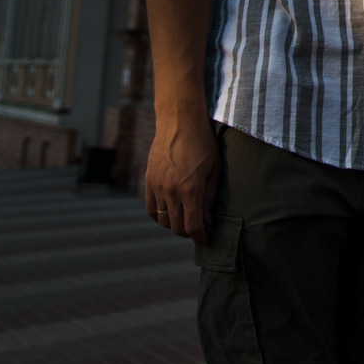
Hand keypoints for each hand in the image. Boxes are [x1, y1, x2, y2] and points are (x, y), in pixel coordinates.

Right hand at [143, 118, 219, 242]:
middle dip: (188, 233)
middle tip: (197, 229)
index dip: (200, 238)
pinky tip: (169, 212)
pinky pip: (150, 208)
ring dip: (173, 225)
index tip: (206, 241)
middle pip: (176, 227)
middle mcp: (171, 191)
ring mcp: (157, 186)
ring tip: (184, 220)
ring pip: (162, 220)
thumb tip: (208, 221)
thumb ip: (209, 198)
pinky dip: (159, 215)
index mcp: (191, 190)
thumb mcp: (214, 170)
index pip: (193, 226)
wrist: (179, 122)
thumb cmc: (203, 143)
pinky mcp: (148, 181)